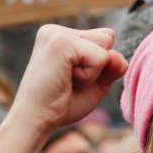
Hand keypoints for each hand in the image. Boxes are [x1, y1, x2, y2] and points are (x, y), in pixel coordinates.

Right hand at [0, 25, 126, 152]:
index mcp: (59, 36)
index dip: (98, 65)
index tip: (70, 79)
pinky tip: (65, 81)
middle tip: (69, 82)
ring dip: (93, 72)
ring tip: (66, 81)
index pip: (104, 38)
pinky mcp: (61, 42)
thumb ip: (112, 66)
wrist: (35, 121)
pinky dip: (90, 76)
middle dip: (98, 65)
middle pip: (107, 37)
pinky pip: (101, 57)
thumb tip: (118, 55)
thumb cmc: (60, 106)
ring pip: (106, 45)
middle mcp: (55, 30)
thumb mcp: (95, 83)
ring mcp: (56, 33)